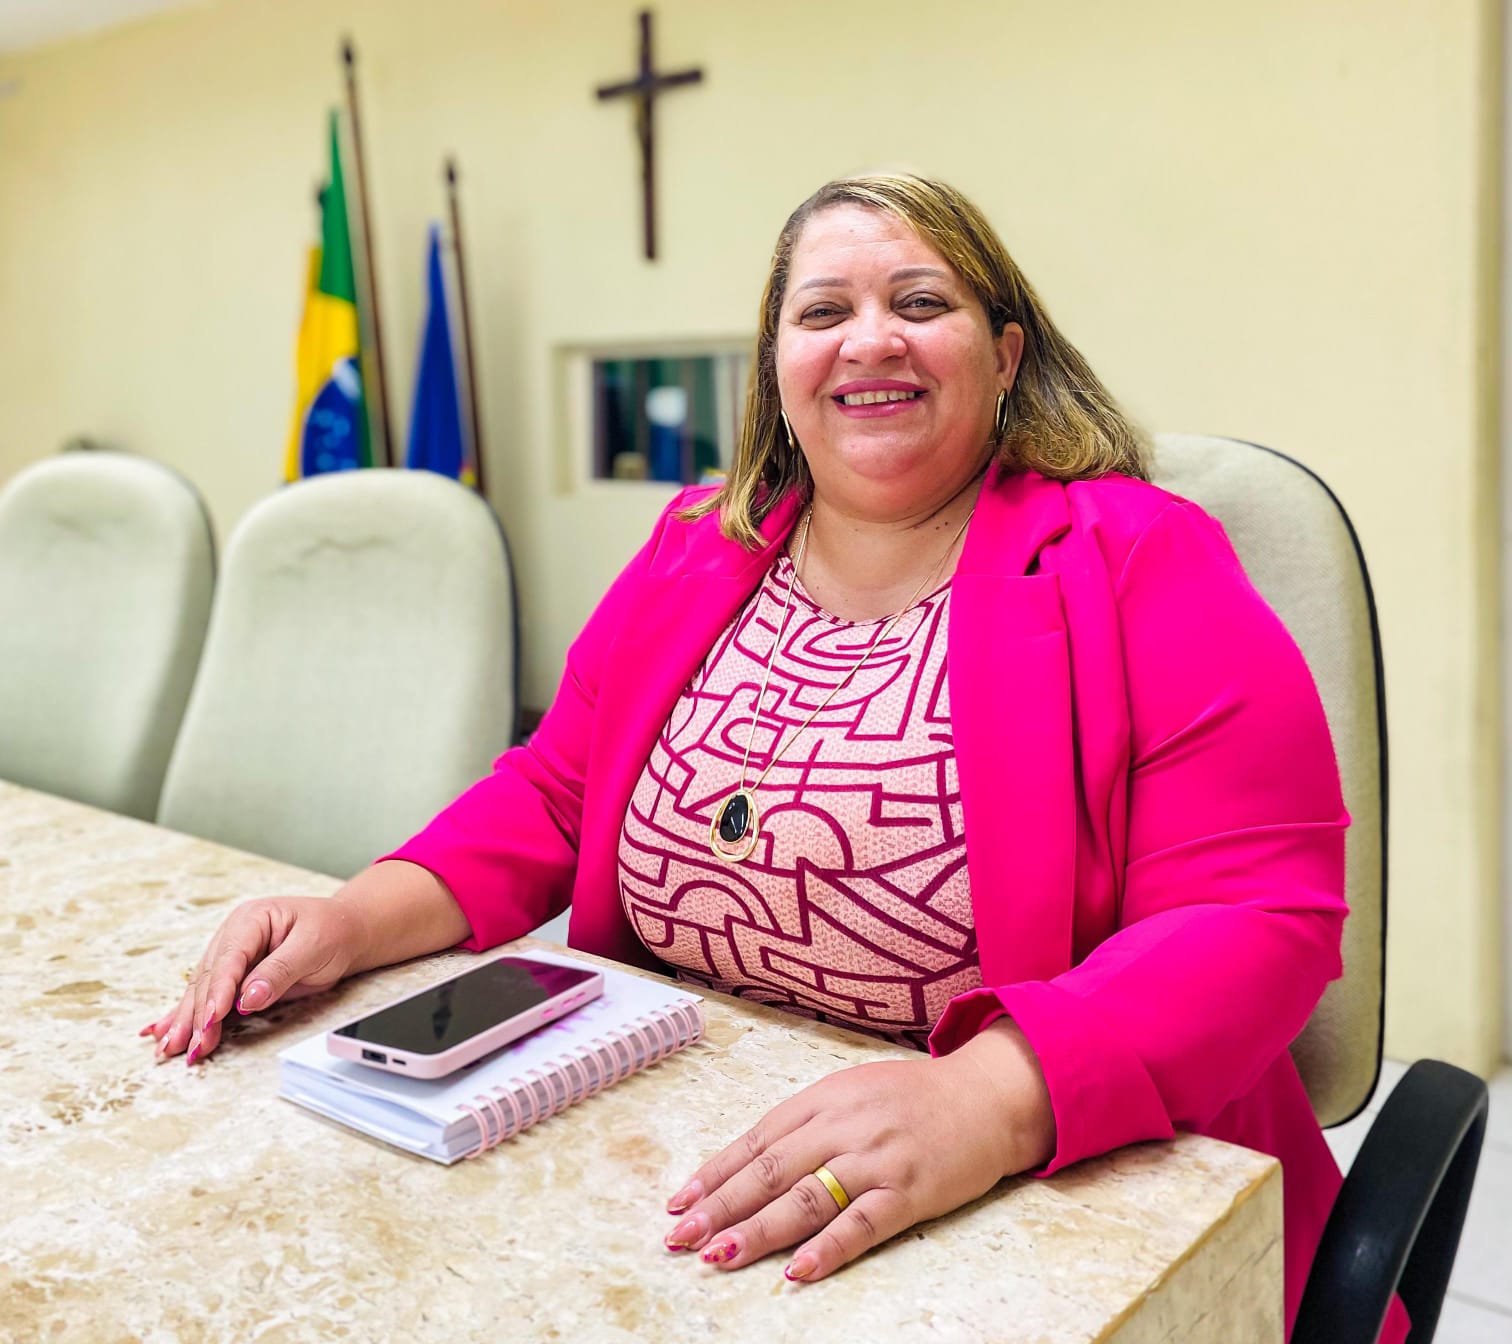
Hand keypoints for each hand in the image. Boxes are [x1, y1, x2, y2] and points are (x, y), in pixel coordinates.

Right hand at [139, 895, 368, 1065]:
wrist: (347, 931)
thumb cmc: (334, 931)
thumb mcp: (314, 946)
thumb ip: (280, 971)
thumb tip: (248, 998)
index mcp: (252, 919)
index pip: (229, 959)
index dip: (218, 990)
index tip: (211, 1018)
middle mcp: (234, 936)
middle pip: (209, 978)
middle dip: (198, 1014)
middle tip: (191, 1046)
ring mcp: (231, 956)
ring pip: (203, 991)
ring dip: (187, 1020)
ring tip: (171, 1048)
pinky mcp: (235, 977)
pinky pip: (208, 996)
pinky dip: (187, 1015)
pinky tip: (162, 1031)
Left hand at [660, 1020, 1055, 1281]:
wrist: (986, 1095)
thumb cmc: (913, 1097)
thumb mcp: (852, 1092)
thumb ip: (807, 1122)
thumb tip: (750, 1162)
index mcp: (824, 1097)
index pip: (757, 1138)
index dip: (716, 1172)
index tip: (679, 1202)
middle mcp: (843, 1125)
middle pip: (771, 1169)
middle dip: (721, 1205)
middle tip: (681, 1236)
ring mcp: (876, 1158)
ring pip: (806, 1198)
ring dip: (759, 1230)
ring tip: (719, 1254)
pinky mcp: (910, 1191)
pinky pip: (863, 1223)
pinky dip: (829, 1248)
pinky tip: (797, 1270)